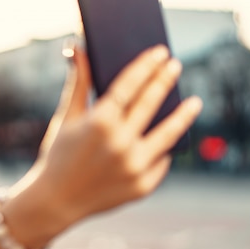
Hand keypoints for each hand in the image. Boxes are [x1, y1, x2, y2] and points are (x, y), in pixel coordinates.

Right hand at [18, 44, 202, 231]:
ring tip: (194, 102)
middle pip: (150, 103)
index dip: (146, 66)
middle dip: (164, 80)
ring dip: (183, 115)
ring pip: (168, 134)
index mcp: (98, 123)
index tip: (160, 52)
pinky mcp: (142, 186)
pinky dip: (164, 149)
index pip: (129, 85)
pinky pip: (161, 161)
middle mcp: (119, 144)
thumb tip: (78, 47)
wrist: (55, 201)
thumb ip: (78, 82)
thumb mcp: (66, 117)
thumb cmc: (58, 154)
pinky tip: (169, 138)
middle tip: (175, 65)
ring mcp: (134, 167)